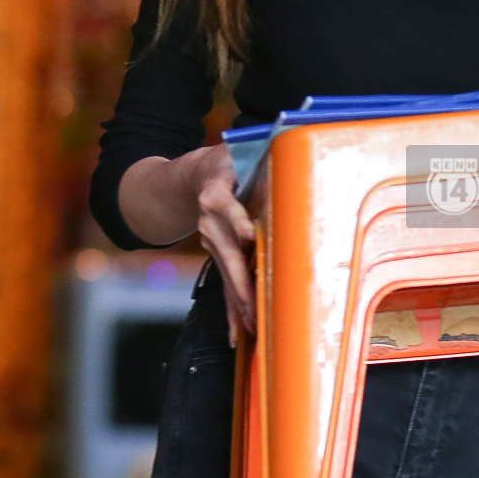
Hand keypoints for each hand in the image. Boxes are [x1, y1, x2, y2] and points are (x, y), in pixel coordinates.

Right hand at [188, 142, 256, 347]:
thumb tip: (286, 142)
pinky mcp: (217, 256)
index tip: (250, 235)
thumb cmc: (225, 161)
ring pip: (225, 276)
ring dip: (238, 304)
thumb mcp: (234, 150)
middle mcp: (209, 222)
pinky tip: (237, 335)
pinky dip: (230, 312)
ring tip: (250, 329)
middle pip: (226, 254)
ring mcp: (211, 243)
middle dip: (240, 282)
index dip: (238, 221)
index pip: (227, 209)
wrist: (192, 177)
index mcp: (214, 193)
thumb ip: (255, 150)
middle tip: (254, 305)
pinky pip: (223, 285)